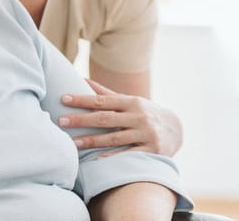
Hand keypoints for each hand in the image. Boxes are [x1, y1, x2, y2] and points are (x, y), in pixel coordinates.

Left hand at [59, 79, 183, 156]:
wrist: (176, 129)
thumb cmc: (146, 113)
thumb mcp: (130, 101)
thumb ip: (106, 93)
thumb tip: (83, 80)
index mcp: (131, 102)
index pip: (102, 100)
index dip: (82, 99)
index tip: (63, 98)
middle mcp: (138, 116)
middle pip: (105, 118)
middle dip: (82, 120)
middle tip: (61, 121)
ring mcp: (145, 134)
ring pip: (114, 138)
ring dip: (92, 140)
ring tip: (73, 143)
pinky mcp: (150, 151)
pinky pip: (128, 154)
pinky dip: (112, 157)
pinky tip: (96, 159)